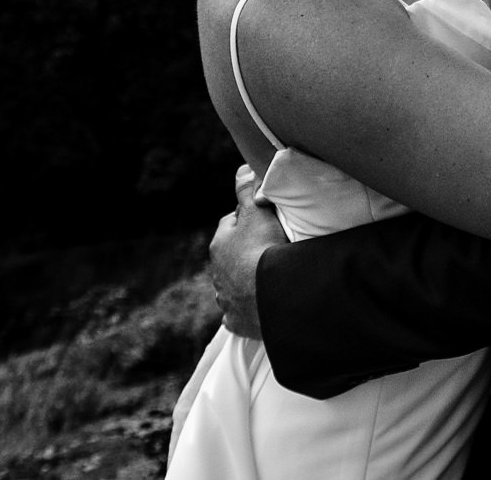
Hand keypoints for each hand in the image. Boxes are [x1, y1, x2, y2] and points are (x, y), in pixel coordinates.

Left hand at [209, 167, 287, 339]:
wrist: (270, 295)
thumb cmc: (264, 249)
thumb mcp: (258, 212)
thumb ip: (249, 190)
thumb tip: (242, 168)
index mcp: (220, 244)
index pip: (231, 225)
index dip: (248, 220)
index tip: (266, 220)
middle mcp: (217, 273)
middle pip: (232, 256)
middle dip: (246, 253)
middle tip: (273, 248)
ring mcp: (226, 299)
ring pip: (234, 285)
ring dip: (247, 281)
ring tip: (271, 277)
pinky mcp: (237, 322)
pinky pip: (240, 313)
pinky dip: (248, 309)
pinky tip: (262, 305)